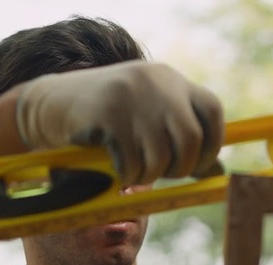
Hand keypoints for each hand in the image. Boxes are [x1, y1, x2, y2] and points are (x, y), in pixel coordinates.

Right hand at [16, 60, 223, 184]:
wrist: (54, 102)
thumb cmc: (110, 118)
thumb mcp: (150, 120)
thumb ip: (182, 141)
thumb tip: (218, 174)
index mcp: (171, 81)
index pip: (212, 110)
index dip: (213, 143)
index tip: (199, 162)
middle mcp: (156, 84)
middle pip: (191, 138)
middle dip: (182, 167)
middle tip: (166, 174)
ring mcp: (131, 98)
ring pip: (160, 157)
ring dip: (150, 175)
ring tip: (136, 170)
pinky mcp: (107, 116)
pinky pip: (131, 163)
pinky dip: (127, 176)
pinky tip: (117, 167)